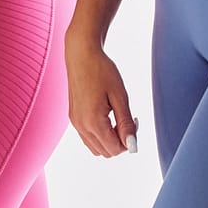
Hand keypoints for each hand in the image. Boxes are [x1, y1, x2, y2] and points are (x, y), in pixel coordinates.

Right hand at [65, 35, 138, 157]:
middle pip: (106, 152)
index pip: (115, 148)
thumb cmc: (102, 71)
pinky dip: (100, 136)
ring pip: (97, 149)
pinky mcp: (74, 119)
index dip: (129, 141)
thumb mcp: (120, 97)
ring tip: (116, 119)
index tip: (133, 121)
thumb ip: (126, 124)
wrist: (81, 54)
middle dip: (120, 142)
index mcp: (93, 121)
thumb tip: (132, 147)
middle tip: (127, 120)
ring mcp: (76, 124)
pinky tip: (106, 118)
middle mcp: (81, 126)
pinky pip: (89, 139)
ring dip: (110, 141)